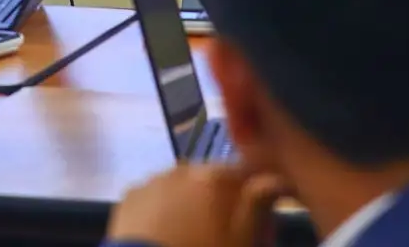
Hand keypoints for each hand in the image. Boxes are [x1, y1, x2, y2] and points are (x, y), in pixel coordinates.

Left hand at [108, 164, 283, 246]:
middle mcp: (184, 168)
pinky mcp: (129, 196)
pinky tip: (164, 234)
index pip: (248, 172)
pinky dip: (163, 210)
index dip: (257, 195)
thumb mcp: (240, 240)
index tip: (260, 223)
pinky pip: (155, 197)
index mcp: (216, 177)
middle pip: (213, 179)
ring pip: (182, 186)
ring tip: (191, 237)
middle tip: (224, 233)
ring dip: (190, 203)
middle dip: (221, 200)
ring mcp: (153, 180)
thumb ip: (259, 205)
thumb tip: (278, 178)